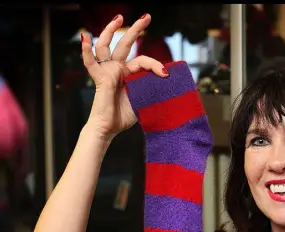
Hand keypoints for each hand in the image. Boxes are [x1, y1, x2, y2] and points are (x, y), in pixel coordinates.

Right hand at [82, 14, 167, 140]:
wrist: (109, 128)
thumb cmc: (125, 116)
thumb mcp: (144, 99)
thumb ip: (151, 87)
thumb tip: (165, 79)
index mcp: (129, 73)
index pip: (143, 60)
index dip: (155, 65)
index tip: (165, 73)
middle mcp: (117, 68)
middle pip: (125, 44)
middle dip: (136, 29)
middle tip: (147, 16)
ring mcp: (107, 71)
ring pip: (106, 46)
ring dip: (111, 31)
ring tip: (119, 18)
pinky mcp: (99, 77)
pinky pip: (90, 62)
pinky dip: (86, 50)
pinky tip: (84, 37)